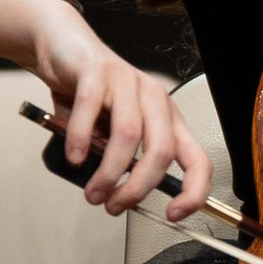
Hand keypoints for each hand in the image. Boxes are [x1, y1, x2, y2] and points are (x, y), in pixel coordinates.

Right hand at [35, 7, 213, 221]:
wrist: (64, 48)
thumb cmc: (90, 95)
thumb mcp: (111, 133)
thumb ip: (119, 161)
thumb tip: (115, 196)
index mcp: (167, 119)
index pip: (198, 160)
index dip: (194, 192)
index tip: (174, 215)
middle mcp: (155, 99)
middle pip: (162, 151)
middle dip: (138, 189)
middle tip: (114, 206)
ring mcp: (128, 81)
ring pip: (129, 135)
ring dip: (109, 173)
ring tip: (92, 191)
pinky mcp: (98, 71)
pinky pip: (91, 109)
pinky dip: (81, 139)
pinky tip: (74, 157)